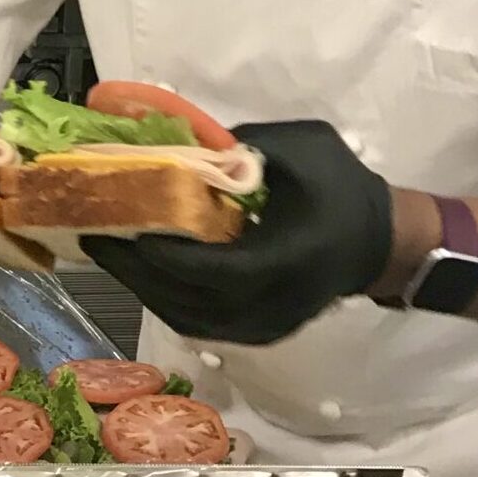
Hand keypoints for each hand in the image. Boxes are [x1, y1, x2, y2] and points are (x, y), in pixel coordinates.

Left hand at [83, 121, 392, 346]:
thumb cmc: (344, 189)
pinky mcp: (256, 332)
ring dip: (144, 287)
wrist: (381, 241)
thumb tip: (186, 145)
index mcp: (287, 259)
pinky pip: (198, 322)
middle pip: (188, 300)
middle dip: (137, 271)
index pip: (215, 270)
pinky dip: (165, 298)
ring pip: (187, 318)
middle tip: (97, 238)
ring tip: (110, 252)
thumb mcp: (305, 146)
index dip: (167, 256)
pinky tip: (141, 271)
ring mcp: (263, 326)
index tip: (128, 229)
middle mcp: (272, 304)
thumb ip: (247, 144)